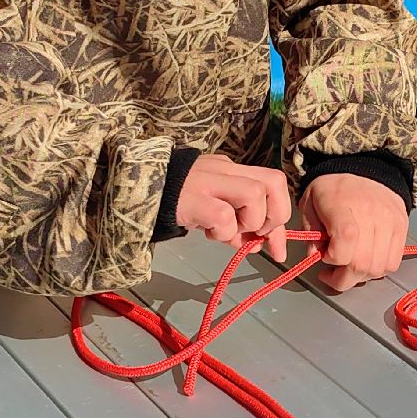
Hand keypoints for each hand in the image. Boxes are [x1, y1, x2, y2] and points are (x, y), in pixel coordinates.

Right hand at [176, 154, 291, 261]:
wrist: (136, 191)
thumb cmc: (176, 200)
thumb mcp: (211, 206)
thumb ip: (234, 221)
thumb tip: (253, 244)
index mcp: (231, 170)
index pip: (272, 185)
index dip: (281, 219)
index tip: (277, 247)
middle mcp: (225, 169)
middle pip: (274, 182)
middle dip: (275, 216)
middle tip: (256, 235)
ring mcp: (209, 181)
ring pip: (255, 194)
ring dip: (250, 222)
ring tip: (228, 232)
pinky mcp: (194, 199)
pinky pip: (224, 216)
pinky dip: (224, 231)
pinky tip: (209, 233)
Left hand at [301, 174, 408, 292]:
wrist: (363, 168)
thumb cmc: (331, 190)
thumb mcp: (310, 205)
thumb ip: (310, 234)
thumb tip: (316, 258)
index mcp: (341, 203)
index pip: (346, 240)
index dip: (334, 258)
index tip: (324, 256)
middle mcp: (371, 212)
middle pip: (363, 263)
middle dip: (344, 278)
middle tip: (334, 274)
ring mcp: (390, 220)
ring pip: (379, 268)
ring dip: (362, 276)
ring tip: (351, 266)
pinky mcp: (402, 226)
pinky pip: (393, 262)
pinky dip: (378, 269)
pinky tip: (366, 260)